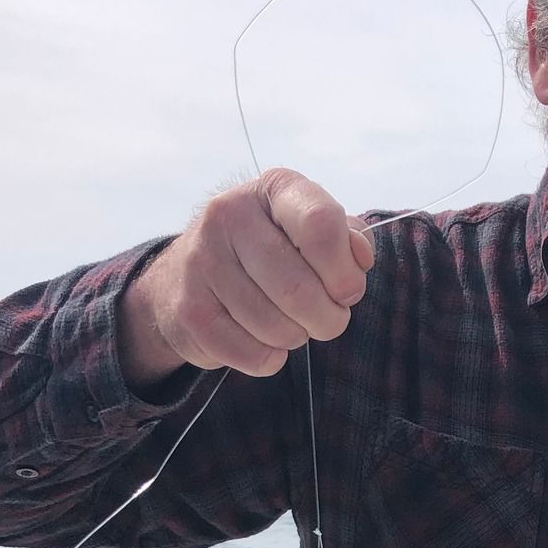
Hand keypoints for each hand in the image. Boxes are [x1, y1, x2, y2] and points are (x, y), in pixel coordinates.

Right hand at [117, 167, 374, 389]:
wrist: (188, 273)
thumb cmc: (274, 251)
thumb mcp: (314, 232)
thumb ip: (347, 240)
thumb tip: (359, 259)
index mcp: (275, 188)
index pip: (321, 225)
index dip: (345, 273)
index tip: (347, 291)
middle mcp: (230, 213)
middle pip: (299, 289)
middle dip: (327, 319)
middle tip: (326, 319)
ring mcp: (202, 259)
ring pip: (276, 327)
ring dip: (296, 338)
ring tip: (290, 324)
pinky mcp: (188, 308)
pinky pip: (251, 354)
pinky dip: (269, 359)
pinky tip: (265, 342)